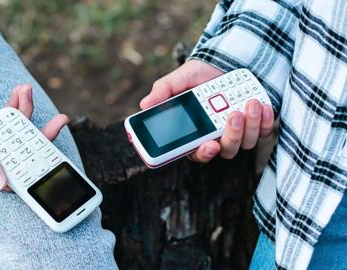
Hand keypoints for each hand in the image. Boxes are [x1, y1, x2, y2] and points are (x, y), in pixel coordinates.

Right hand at [0, 80, 67, 190]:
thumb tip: (1, 185)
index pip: (12, 174)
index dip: (36, 168)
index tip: (56, 157)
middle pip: (19, 152)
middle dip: (39, 134)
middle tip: (60, 119)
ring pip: (13, 133)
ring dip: (23, 112)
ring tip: (26, 90)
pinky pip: (3, 121)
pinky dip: (11, 107)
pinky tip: (18, 92)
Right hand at [140, 60, 273, 162]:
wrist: (228, 59)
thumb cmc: (201, 74)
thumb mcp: (180, 79)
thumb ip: (164, 91)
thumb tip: (144, 105)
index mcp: (196, 133)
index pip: (197, 153)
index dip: (203, 154)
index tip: (209, 145)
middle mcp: (218, 137)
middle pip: (226, 150)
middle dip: (232, 135)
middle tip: (233, 114)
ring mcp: (240, 132)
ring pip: (247, 143)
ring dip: (250, 125)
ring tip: (250, 102)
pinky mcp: (259, 125)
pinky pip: (265, 132)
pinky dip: (266, 121)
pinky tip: (262, 105)